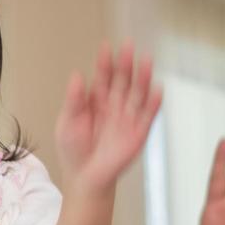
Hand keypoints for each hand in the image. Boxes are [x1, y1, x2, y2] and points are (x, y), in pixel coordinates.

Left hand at [55, 41, 161, 194]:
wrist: (85, 177)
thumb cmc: (74, 150)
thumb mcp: (67, 123)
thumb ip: (73, 100)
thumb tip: (77, 75)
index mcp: (97, 100)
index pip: (103, 77)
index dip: (105, 62)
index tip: (106, 46)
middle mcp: (115, 106)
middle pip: (122, 81)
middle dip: (126, 64)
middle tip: (129, 46)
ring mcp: (128, 118)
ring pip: (138, 94)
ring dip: (143, 78)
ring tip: (147, 61)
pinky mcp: (138, 133)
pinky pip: (147, 116)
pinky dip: (153, 104)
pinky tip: (157, 89)